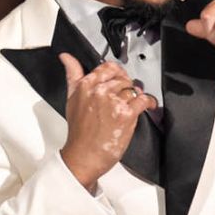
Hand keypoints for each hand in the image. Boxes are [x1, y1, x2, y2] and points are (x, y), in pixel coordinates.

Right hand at [58, 54, 157, 189]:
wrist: (84, 156)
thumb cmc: (78, 133)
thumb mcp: (71, 99)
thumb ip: (72, 74)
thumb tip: (66, 57)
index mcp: (86, 85)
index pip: (108, 67)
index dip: (116, 74)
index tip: (118, 79)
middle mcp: (100, 91)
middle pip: (123, 78)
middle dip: (126, 87)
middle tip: (124, 98)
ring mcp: (114, 102)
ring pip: (133, 89)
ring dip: (135, 97)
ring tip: (131, 105)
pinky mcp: (126, 114)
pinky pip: (143, 100)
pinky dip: (148, 103)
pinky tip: (147, 106)